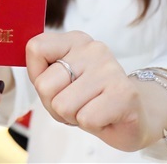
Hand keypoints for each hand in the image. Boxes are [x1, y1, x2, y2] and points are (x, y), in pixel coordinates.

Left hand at [27, 31, 166, 151]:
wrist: (134, 116)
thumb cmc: (91, 99)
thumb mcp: (61, 81)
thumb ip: (43, 71)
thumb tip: (33, 67)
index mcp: (75, 40)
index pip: (35, 48)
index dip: (38, 77)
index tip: (56, 84)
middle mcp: (93, 48)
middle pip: (44, 85)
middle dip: (54, 104)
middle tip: (76, 104)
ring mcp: (110, 68)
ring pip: (62, 105)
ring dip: (73, 116)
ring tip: (91, 110)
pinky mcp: (124, 93)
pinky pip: (86, 118)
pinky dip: (91, 125)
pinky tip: (104, 116)